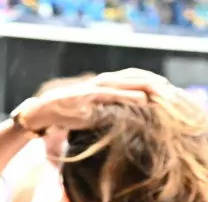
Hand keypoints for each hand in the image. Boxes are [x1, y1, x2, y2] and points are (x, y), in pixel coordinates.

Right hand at [15, 73, 150, 132]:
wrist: (43, 112)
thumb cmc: (65, 114)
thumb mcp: (88, 112)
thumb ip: (103, 110)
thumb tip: (118, 116)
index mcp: (101, 85)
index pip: (128, 79)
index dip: (145, 81)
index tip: (161, 88)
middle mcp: (100, 83)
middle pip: (131, 77)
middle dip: (150, 81)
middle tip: (167, 88)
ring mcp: (96, 88)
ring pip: (126, 83)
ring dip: (144, 86)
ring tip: (161, 91)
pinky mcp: (90, 96)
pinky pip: (114, 94)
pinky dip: (129, 96)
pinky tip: (142, 99)